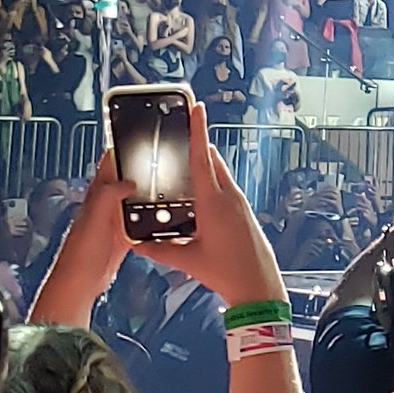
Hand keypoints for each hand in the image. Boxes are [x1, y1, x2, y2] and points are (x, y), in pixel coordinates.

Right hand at [125, 95, 284, 310]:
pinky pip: (225, 186)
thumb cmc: (226, 271)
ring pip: (219, 172)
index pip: (202, 157)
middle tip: (178, 134)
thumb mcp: (187, 260)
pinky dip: (211, 182)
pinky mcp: (243, 211)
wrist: (258, 285)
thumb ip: (159, 250)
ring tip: (182, 165)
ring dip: (203, 165)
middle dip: (195, 145)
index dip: (197, 130)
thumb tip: (135, 243)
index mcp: (214, 201)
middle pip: (211, 159)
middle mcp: (229, 196)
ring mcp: (239, 202)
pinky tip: (198, 195)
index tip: (196, 107)